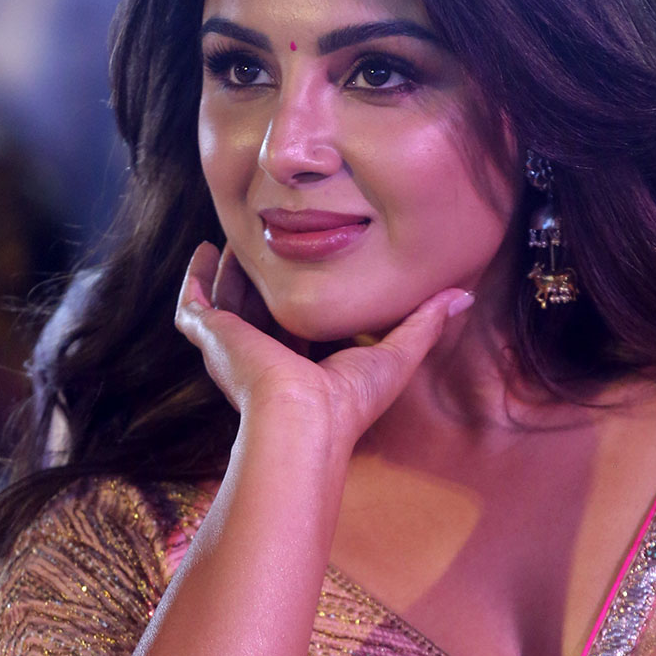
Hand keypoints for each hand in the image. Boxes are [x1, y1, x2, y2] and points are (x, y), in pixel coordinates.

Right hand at [175, 243, 472, 445]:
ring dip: (234, 271)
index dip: (304, 301)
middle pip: (260, 310)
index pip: (298, 329)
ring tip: (241, 238)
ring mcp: (232, 349)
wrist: (301, 418)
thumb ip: (424, 324)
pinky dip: (195, 277)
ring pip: (227, 301)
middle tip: (274, 244)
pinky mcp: (212, 336)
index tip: (315, 272)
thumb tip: (462, 297)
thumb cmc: (348, 403)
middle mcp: (262, 359)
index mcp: (299, 369)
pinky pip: (193, 304)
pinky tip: (204, 251)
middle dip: (265, 280)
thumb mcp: (396, 355)